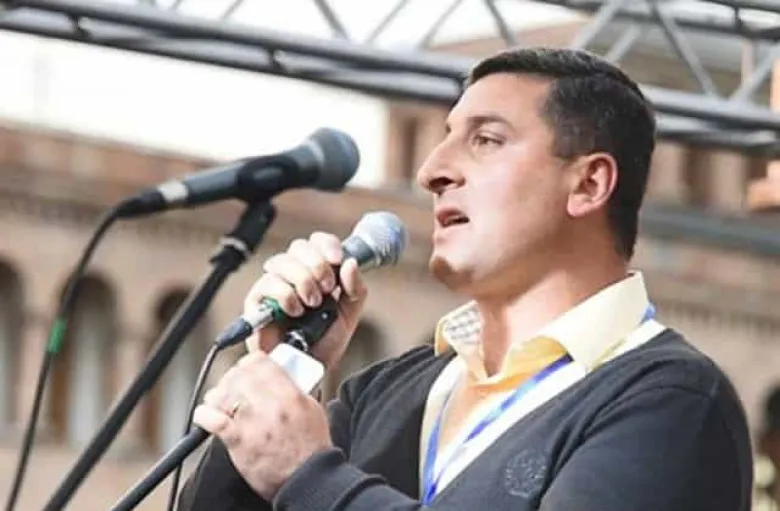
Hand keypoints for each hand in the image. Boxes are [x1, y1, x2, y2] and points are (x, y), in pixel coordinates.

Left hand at [193, 351, 330, 499]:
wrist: (307, 479)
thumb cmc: (311, 448)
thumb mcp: (312, 409)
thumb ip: (294, 390)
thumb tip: (278, 378)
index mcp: (290, 394)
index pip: (260, 362)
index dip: (249, 362)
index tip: (247, 367)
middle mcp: (271, 404)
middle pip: (239, 375)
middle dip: (232, 377)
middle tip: (232, 384)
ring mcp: (253, 422)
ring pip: (224, 394)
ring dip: (218, 395)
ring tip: (218, 400)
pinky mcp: (238, 441)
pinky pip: (214, 421)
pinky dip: (205, 415)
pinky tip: (204, 415)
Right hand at [244, 232, 366, 369]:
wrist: (309, 370)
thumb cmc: (324, 343)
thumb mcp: (349, 315)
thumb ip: (355, 289)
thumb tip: (350, 263)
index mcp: (315, 272)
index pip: (317, 242)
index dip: (327, 245)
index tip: (338, 260)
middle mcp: (292, 275)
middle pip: (299, 247)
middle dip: (317, 265)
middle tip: (327, 289)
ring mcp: (273, 286)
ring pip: (282, 262)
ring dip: (303, 280)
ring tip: (312, 304)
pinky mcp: (256, 302)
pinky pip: (267, 284)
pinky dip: (286, 295)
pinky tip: (296, 311)